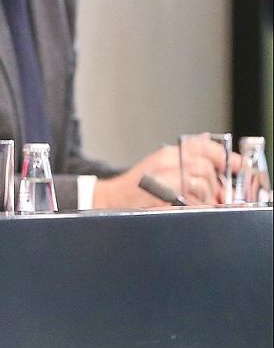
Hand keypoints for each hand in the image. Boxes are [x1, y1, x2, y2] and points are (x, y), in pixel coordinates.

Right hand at [93, 139, 239, 208]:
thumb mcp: (160, 164)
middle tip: (212, 193)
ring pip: (201, 184)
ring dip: (204, 197)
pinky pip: (192, 201)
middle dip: (213, 184)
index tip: (234, 165)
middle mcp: (167, 162)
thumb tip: (207, 139)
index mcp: (169, 153)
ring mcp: (165, 178)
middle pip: (206, 168)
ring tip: (196, 202)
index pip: (203, 146)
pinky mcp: (165, 195)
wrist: (113, 200)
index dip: (222, 155)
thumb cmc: (137, 186)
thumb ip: (185, 154)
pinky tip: (187, 207)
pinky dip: (195, 206)